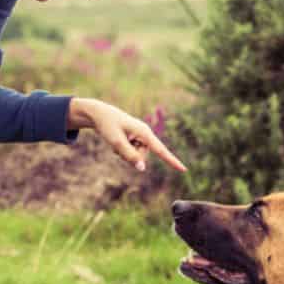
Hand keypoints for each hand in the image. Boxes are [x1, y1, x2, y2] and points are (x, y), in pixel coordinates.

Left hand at [68, 98, 186, 172]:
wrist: (99, 114)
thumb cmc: (107, 126)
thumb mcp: (116, 142)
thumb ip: (129, 156)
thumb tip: (142, 169)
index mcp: (144, 132)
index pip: (161, 150)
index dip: (172, 161)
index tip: (184, 170)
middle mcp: (145, 134)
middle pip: (142, 157)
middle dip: (130, 156)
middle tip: (117, 144)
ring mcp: (140, 137)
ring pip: (136, 156)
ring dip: (125, 153)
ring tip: (117, 140)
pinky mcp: (135, 139)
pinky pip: (132, 153)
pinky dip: (123, 151)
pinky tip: (117, 139)